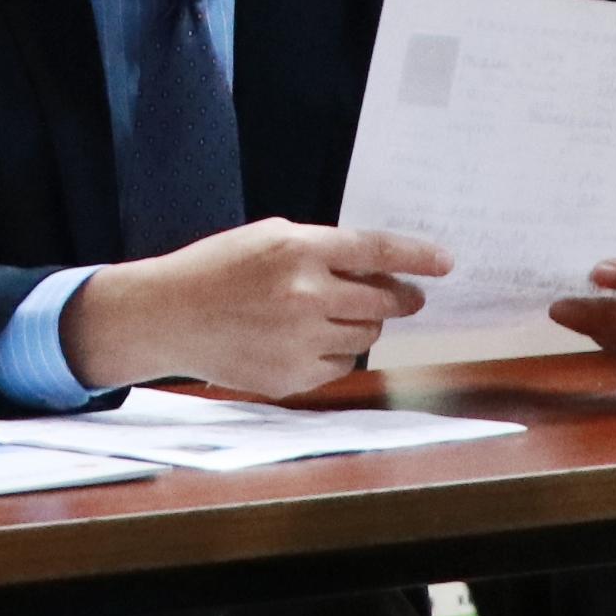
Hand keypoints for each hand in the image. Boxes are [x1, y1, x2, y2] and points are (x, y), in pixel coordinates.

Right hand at [61, 221, 449, 398]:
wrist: (169, 316)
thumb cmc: (218, 270)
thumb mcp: (268, 239)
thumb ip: (323, 251)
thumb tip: (381, 270)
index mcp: (297, 249)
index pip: (376, 250)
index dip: (418, 256)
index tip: (446, 262)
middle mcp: (304, 294)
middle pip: (383, 299)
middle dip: (401, 297)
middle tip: (406, 296)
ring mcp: (300, 340)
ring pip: (367, 333)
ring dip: (364, 322)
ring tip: (333, 313)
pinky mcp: (293, 376)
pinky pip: (342, 362)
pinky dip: (336, 349)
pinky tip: (307, 338)